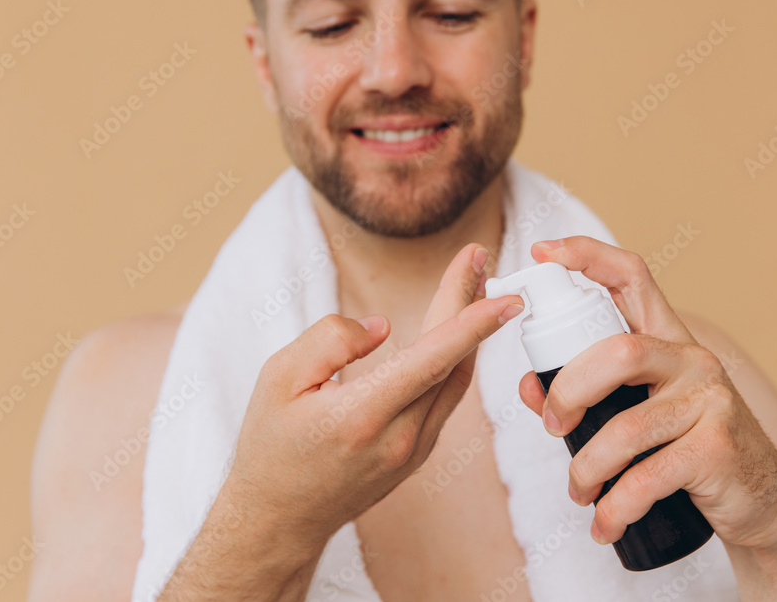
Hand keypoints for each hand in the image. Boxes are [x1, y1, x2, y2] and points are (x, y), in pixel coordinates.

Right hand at [227, 243, 524, 551]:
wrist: (277, 518)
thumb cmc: (270, 444)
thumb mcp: (277, 378)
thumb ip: (330, 340)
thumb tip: (382, 327)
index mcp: (362, 416)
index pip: (431, 360)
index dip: (472, 323)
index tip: (506, 296)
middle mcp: (399, 438)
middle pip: (452, 362)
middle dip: (472, 306)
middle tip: (478, 260)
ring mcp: (413, 451)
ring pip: (455, 381)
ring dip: (468, 332)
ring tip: (471, 285)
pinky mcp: (417, 455)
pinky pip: (444, 399)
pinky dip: (454, 361)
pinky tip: (452, 332)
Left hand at [519, 236, 776, 550]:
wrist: (762, 502)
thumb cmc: (685, 447)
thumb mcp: (635, 412)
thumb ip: (582, 394)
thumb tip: (528, 385)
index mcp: (667, 340)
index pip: (631, 276)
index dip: (585, 255)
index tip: (542, 251)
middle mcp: (692, 359)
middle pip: (616, 351)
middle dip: (567, 390)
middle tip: (552, 426)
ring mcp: (710, 401)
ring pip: (627, 425)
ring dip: (587, 466)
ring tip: (579, 491)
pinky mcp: (719, 449)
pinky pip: (648, 477)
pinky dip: (614, 507)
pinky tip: (603, 525)